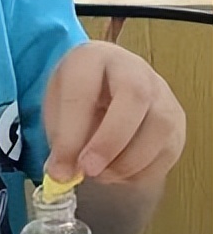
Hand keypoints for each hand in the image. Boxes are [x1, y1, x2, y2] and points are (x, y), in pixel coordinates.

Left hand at [43, 42, 183, 188]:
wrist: (104, 86)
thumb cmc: (77, 96)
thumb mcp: (56, 110)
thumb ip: (60, 141)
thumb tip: (64, 175)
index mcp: (92, 58)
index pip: (84, 90)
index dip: (72, 134)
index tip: (62, 166)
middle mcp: (133, 68)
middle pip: (135, 97)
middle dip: (110, 142)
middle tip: (89, 171)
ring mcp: (161, 93)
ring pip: (160, 126)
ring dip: (129, 161)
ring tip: (102, 175)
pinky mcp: (177, 120)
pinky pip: (169, 150)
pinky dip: (143, 171)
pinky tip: (120, 174)